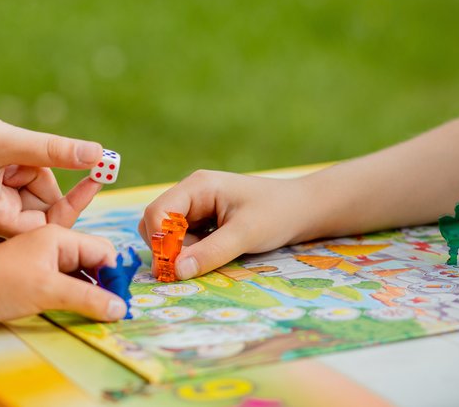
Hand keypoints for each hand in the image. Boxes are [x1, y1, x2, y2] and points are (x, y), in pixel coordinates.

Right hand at [0, 84, 103, 237]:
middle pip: (46, 203)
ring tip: (5, 143)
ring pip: (37, 183)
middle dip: (48, 174)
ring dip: (35, 160)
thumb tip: (99, 154)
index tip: (99, 175)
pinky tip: (1, 139)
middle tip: (55, 152)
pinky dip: (26, 153)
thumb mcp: (7, 142)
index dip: (75, 202)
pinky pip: (25, 168)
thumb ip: (54, 150)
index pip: (49, 223)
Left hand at [0, 224, 124, 326]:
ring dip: (89, 291)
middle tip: (111, 309)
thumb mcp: (47, 291)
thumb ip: (87, 299)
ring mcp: (43, 260)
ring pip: (79, 274)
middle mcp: (54, 244)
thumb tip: (121, 308)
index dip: (113, 275)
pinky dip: (73, 295)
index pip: (102, 250)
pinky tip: (74, 309)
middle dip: (104, 283)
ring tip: (95, 312)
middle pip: (93, 261)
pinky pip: (64, 282)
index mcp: (59, 237)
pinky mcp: (33, 275)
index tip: (118, 301)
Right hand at [139, 170, 312, 279]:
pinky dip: (191, 250)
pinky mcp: (203, 219)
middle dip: (168, 248)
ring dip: (181, 251)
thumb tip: (176, 272)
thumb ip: (210, 253)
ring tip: (212, 255)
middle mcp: (191, 193)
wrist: (302, 209)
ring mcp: (196, 206)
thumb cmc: (277, 214)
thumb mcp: (245, 235)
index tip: (173, 268)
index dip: (159, 241)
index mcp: (198, 186)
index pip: (157, 212)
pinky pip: (183, 238)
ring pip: (167, 233)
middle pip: (156, 222)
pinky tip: (215, 252)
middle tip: (194, 264)